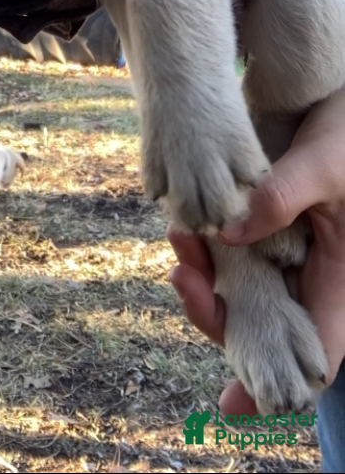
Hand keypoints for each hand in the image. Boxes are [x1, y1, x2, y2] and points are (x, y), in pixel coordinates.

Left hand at [168, 89, 344, 410]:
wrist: (342, 104)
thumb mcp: (325, 164)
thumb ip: (284, 197)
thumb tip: (230, 232)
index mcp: (340, 283)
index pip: (316, 358)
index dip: (277, 388)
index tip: (232, 404)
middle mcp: (314, 280)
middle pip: (265, 330)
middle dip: (220, 315)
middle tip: (182, 275)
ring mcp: (291, 259)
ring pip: (244, 294)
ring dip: (207, 279)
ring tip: (179, 234)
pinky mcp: (272, 234)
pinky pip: (236, 259)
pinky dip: (210, 252)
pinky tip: (186, 227)